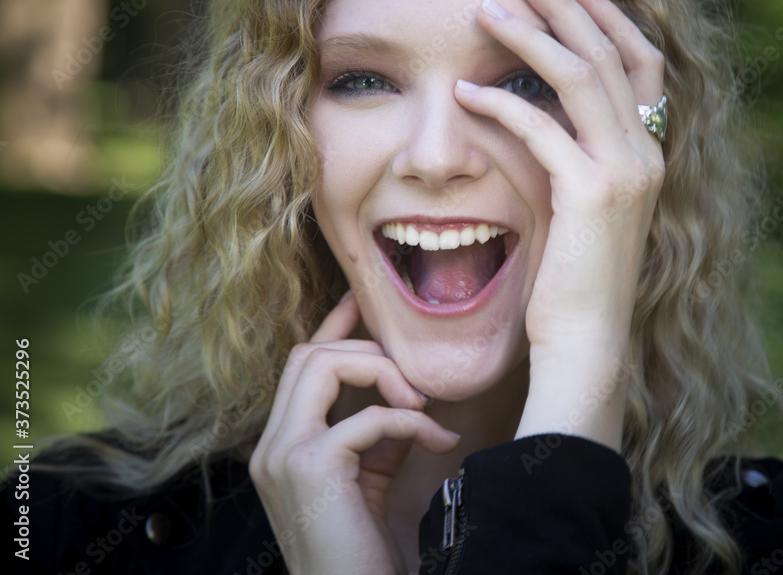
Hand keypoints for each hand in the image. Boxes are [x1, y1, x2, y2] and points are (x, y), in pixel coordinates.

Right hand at [249, 292, 460, 574]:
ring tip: (419, 405)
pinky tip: (440, 440)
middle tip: (413, 381)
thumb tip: (405, 399)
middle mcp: (271, 447)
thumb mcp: (370, 482)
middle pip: (307, 355)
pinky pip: (368, 416)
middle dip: (366, 351)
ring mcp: (284, 456)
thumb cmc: (362, 553)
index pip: (299, 366)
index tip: (366, 305)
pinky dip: (410, 421)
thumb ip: (377, 438)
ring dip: (382, 374)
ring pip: (322, 366)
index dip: (333, 327)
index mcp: (280, 447)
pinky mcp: (312, 467)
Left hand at [453, 0, 665, 449]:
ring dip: (531, 35)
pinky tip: (465, 92)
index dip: (607, 20)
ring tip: (487, 8)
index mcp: (649, 154)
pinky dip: (501, 104)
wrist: (587, 344)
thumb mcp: (585, 213)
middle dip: (564, 5)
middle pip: (609, 54)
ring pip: (579, 77)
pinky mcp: (590, 194)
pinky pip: (542, 128)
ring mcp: (624, 172)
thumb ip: (578, 161)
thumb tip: (540, 117)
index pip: (640, 64)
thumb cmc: (576, 286)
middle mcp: (647, 153)